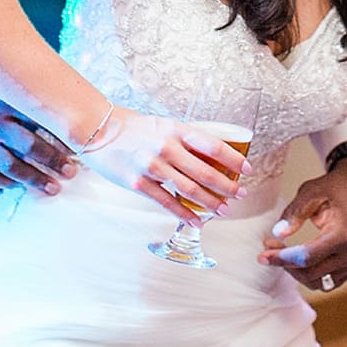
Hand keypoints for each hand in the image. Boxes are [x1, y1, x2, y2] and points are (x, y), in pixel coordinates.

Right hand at [0, 62, 78, 194]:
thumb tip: (73, 104)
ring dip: (34, 179)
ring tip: (53, 188)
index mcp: (6, 100)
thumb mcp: (7, 81)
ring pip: (9, 166)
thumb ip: (33, 92)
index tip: (81, 147)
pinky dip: (6, 183)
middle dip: (53, 161)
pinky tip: (22, 186)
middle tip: (71, 171)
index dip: (62, 136)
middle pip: (28, 146)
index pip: (40, 121)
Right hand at [76, 109, 246, 221]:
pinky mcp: (138, 183)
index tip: (248, 170)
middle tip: (241, 194)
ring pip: (190, 190)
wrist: (98, 129)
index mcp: (178, 130)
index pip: (215, 146)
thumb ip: (186, 140)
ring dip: (211, 203)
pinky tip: (197, 221)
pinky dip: (185, 214)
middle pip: (206, 172)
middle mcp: (167, 148)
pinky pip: (167, 202)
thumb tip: (213, 157)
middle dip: (228, 187)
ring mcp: (152, 167)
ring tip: (224, 210)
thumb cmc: (134, 128)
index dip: (235, 160)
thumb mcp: (165, 126)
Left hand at [259, 162, 346, 290]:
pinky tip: (298, 258)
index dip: (282, 258)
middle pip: (310, 273)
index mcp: (344, 233)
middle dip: (285, 264)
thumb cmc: (334, 188)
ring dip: (296, 271)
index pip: (307, 257)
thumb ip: (294, 212)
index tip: (263, 255)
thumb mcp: (311, 192)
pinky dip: (309, 273)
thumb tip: (277, 233)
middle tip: (269, 247)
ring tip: (283, 252)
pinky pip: (326, 281)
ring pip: (316, 282)